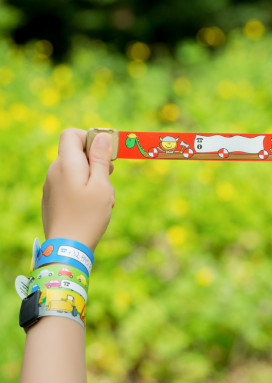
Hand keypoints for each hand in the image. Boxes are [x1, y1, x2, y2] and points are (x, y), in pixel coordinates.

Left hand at [42, 129, 114, 251]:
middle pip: (75, 153)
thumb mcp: (101, 185)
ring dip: (92, 178)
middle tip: (109, 178)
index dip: (89, 137)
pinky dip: (83, 189)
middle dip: (95, 161)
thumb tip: (102, 136)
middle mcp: (54, 171)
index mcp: (66, 164)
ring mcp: (51, 186)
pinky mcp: (52, 198)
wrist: (67, 248)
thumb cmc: (88, 216)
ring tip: (104, 198)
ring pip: (75, 171)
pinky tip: (93, 207)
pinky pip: (69, 184)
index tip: (104, 154)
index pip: (71, 134)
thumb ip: (100, 159)